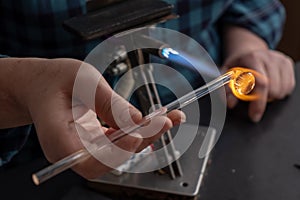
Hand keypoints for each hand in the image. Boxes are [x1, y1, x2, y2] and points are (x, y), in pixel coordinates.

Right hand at [0, 57, 184, 178]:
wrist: (43, 84)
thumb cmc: (54, 80)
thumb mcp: (82, 80)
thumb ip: (109, 102)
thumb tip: (138, 120)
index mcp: (58, 139)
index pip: (91, 161)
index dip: (120, 150)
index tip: (143, 131)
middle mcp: (71, 152)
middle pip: (111, 159)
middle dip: (143, 140)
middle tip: (167, 120)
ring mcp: (84, 150)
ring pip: (120, 152)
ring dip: (146, 136)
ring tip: (168, 118)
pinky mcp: (95, 144)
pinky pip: (119, 143)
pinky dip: (138, 132)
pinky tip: (154, 121)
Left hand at [222, 49, 294, 121]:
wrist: (247, 53)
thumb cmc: (237, 65)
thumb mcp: (226, 74)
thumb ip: (227, 88)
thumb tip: (230, 102)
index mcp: (252, 58)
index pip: (261, 83)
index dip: (258, 102)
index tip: (254, 115)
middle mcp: (269, 57)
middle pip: (273, 89)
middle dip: (263, 100)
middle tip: (252, 96)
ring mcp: (280, 60)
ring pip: (283, 90)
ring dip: (271, 96)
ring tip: (260, 89)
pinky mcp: (288, 63)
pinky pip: (289, 86)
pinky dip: (280, 91)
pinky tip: (270, 86)